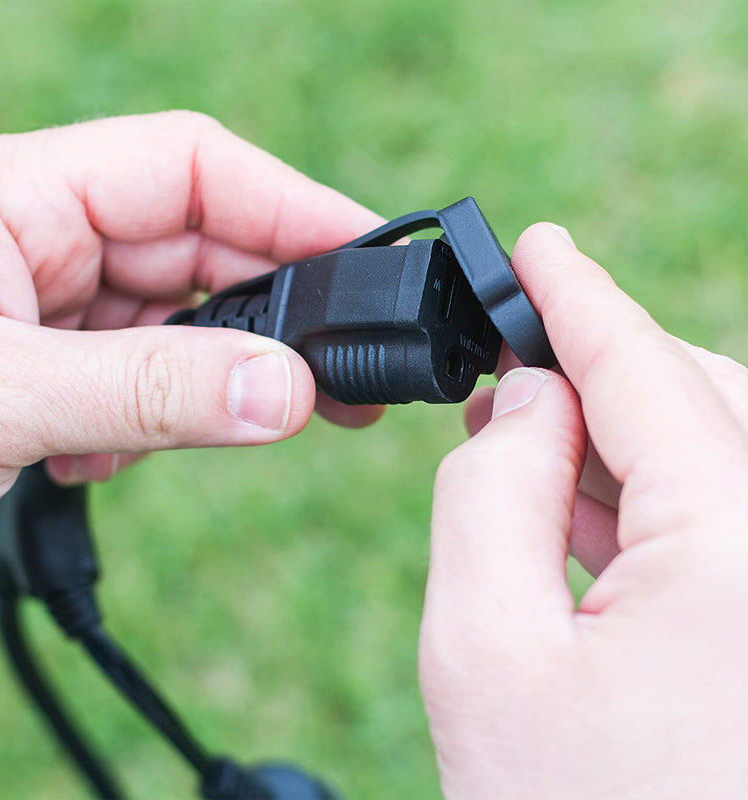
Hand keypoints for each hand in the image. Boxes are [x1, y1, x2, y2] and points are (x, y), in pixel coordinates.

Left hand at [0, 111, 383, 532]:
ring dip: (204, 382)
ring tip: (206, 432)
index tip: (369, 254)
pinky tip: (100, 453)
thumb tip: (289, 394)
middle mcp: (33, 239)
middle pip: (196, 248)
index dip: (290, 204)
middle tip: (346, 377)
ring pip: (171, 324)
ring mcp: (36, 306)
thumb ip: (148, 390)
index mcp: (12, 195)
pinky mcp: (36, 367)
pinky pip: (131, 377)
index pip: (189, 169)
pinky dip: (146, 420)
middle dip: (272, 312)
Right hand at [420, 223, 747, 797]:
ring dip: (619, 436)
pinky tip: (592, 513)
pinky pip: (728, 515)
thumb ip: (487, 491)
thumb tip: (522, 399)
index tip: (536, 246)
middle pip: (697, 397)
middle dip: (594, 373)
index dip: (575, 295)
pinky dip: (655, 495)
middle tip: (506, 380)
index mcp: (739, 549)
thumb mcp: (481, 648)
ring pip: (718, 452)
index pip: (643, 369)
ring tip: (533, 450)